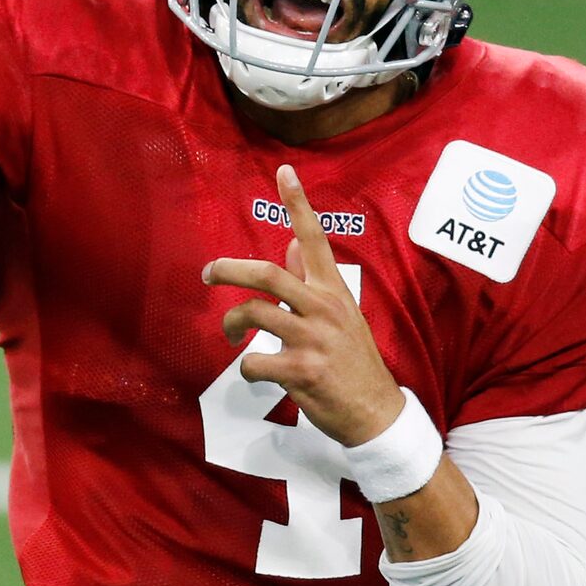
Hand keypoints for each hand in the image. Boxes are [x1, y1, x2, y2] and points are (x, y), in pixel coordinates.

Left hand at [202, 165, 402, 447]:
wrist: (377, 414)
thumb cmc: (353, 361)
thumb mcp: (340, 314)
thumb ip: (311, 279)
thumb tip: (289, 243)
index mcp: (333, 291)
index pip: (314, 239)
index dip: (298, 204)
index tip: (284, 172)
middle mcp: (323, 309)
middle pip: (268, 273)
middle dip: (229, 268)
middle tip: (208, 272)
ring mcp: (314, 340)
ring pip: (255, 313)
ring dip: (232, 324)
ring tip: (231, 334)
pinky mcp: (303, 371)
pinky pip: (254, 361)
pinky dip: (246, 368)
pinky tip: (255, 373)